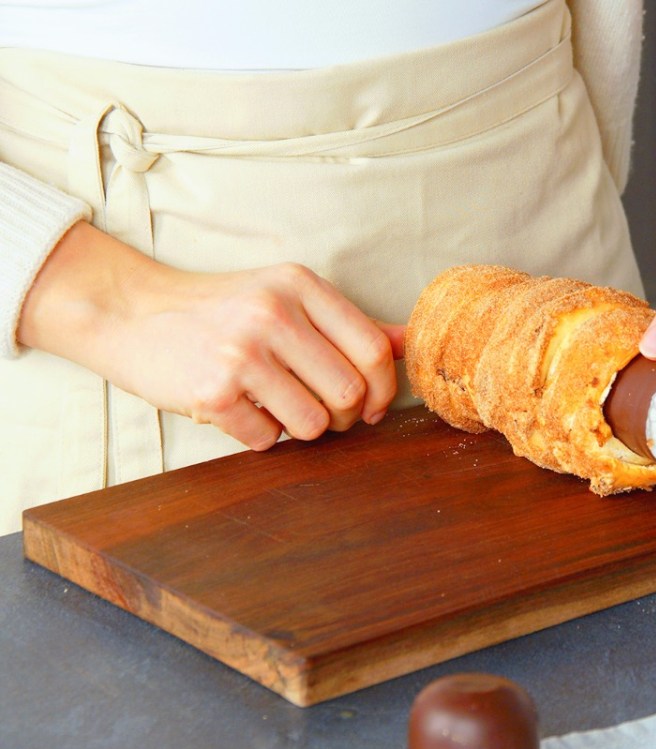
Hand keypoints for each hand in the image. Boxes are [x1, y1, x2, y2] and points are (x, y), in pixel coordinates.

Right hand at [18, 222, 404, 449]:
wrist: (132, 313)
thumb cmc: (221, 309)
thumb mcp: (286, 297)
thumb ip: (347, 322)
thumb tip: (407, 343)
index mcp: (300, 286)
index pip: (372, 350)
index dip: (384, 389)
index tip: (373, 405)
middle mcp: (273, 314)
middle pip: (350, 393)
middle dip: (346, 418)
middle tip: (326, 415)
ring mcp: (240, 353)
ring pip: (313, 424)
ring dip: (303, 429)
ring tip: (278, 408)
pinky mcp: (211, 392)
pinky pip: (266, 440)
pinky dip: (260, 436)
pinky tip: (243, 411)